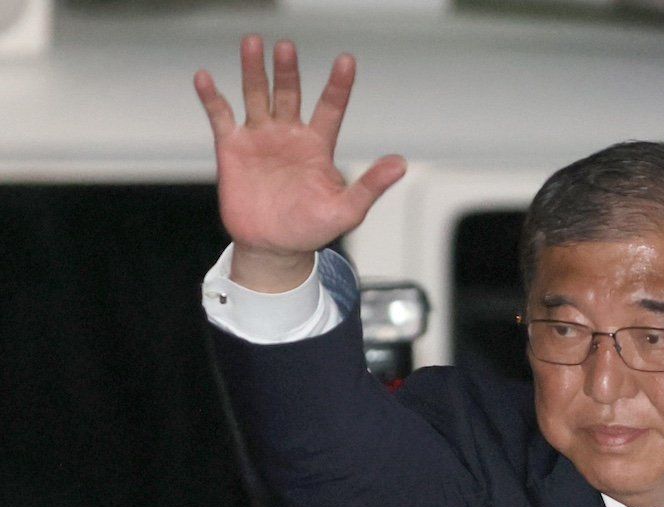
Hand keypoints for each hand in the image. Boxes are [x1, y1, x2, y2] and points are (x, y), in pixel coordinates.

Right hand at [194, 35, 406, 290]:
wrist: (274, 248)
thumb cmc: (312, 229)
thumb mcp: (347, 210)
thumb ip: (371, 185)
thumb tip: (400, 164)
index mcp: (318, 145)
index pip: (331, 107)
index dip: (338, 85)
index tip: (346, 61)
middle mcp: (289, 134)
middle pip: (289, 93)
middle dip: (287, 71)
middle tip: (286, 48)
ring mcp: (260, 138)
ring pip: (256, 95)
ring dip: (254, 71)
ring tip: (252, 43)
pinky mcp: (233, 148)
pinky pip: (221, 116)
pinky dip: (212, 97)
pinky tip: (205, 77)